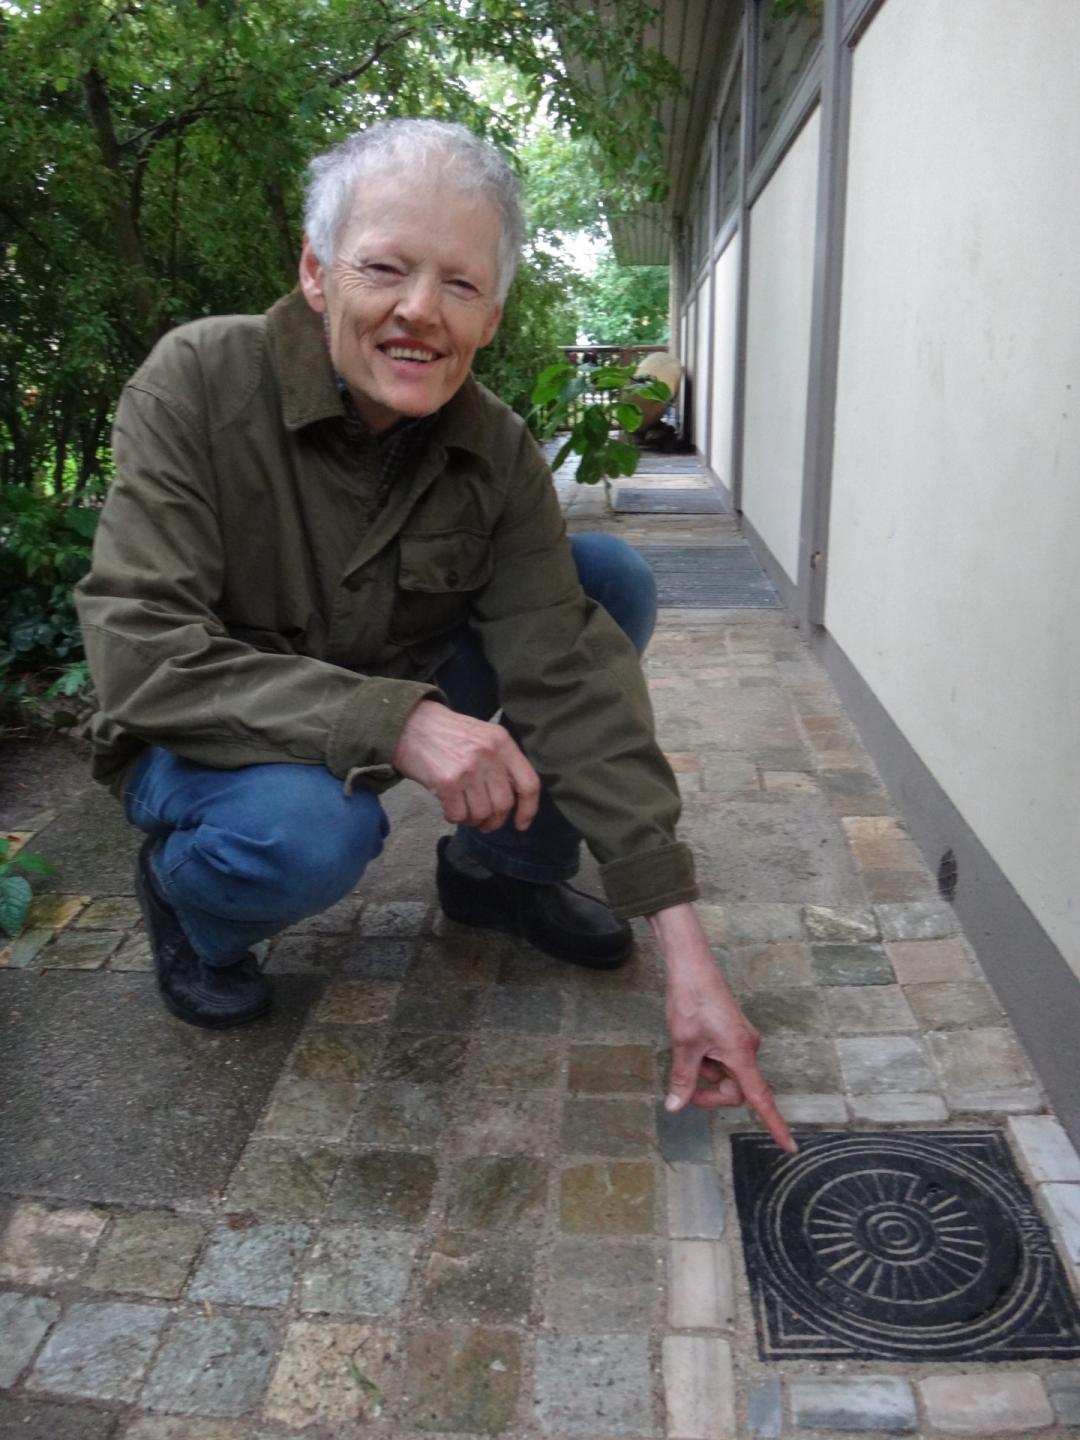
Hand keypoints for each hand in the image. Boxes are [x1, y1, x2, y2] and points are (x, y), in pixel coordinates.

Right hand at [392, 699, 540, 832]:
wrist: (410, 723)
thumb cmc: (447, 733)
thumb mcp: (483, 736)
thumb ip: (501, 762)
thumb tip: (513, 800)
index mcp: (502, 742)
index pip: (528, 783)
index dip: (528, 809)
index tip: (520, 824)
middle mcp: (489, 754)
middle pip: (504, 804)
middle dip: (494, 821)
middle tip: (484, 823)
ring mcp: (468, 768)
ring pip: (481, 813)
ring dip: (473, 821)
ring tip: (463, 813)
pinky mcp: (447, 781)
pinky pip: (459, 815)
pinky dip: (454, 818)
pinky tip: (449, 808)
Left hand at [648, 903, 796, 1153]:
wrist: (692, 967)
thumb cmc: (691, 1002)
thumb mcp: (683, 1045)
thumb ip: (683, 1079)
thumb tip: (676, 1107)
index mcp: (741, 1054)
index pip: (761, 1099)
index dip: (774, 1125)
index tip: (789, 1147)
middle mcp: (748, 1048)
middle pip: (736, 1089)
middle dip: (711, 1092)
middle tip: (684, 1085)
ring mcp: (742, 1040)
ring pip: (727, 1073)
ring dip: (707, 1071)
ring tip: (688, 1047)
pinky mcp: (734, 1033)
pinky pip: (724, 1058)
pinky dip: (708, 1059)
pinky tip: (693, 1041)